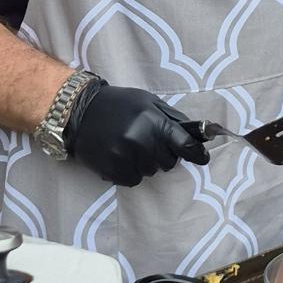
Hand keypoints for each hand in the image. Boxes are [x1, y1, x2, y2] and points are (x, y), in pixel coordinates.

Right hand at [66, 82, 209, 185]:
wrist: (79, 112)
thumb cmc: (119, 105)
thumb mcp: (148, 102)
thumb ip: (173, 118)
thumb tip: (198, 135)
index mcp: (153, 122)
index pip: (185, 145)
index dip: (197, 154)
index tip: (203, 158)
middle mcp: (141, 141)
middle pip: (169, 162)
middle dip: (164, 155)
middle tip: (149, 142)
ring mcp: (125, 157)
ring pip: (151, 173)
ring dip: (146, 163)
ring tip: (131, 147)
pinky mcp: (112, 170)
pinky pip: (134, 180)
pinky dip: (131, 172)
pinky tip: (121, 157)